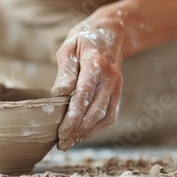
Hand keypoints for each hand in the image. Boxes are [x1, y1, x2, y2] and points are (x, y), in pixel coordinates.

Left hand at [52, 16, 126, 150]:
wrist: (112, 33)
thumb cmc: (84, 40)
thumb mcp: (68, 47)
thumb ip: (65, 70)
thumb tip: (59, 93)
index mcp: (95, 65)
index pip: (83, 96)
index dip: (72, 117)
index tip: (60, 132)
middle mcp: (110, 79)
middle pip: (95, 111)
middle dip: (78, 130)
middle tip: (62, 143)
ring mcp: (116, 87)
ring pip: (105, 116)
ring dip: (88, 132)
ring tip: (70, 142)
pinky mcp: (118, 93)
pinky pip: (110, 115)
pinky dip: (97, 128)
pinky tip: (82, 134)